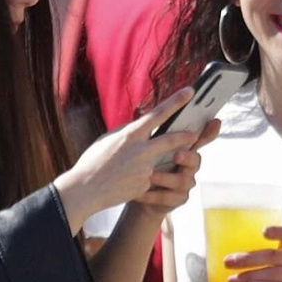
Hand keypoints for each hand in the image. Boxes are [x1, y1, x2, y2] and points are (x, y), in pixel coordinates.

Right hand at [55, 95, 215, 228]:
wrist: (85, 189)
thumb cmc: (93, 162)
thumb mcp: (108, 140)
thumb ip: (128, 132)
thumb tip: (140, 124)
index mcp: (131, 134)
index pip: (159, 113)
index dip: (176, 101)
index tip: (190, 92)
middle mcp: (141, 150)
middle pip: (172, 139)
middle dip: (187, 135)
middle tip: (196, 133)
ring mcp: (145, 169)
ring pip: (167, 160)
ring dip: (175, 157)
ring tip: (180, 156)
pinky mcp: (145, 186)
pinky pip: (150, 179)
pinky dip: (145, 178)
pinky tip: (131, 182)